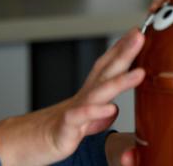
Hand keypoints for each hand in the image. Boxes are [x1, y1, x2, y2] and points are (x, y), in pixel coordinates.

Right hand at [0, 29, 144, 165]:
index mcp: (93, 90)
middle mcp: (86, 95)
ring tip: (140, 73)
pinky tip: (111, 108)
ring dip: (120, 81)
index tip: (138, 31)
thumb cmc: (65, 124)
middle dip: (124, 53)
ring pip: (99, 92)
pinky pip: (81, 117)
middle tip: (139, 37)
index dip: (123, 48)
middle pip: (107, 70)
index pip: (108, 64)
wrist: (32, 141)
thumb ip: (103, 110)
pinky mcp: (67, 127)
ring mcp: (77, 109)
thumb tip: (116, 109)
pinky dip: (95, 112)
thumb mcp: (89, 114)